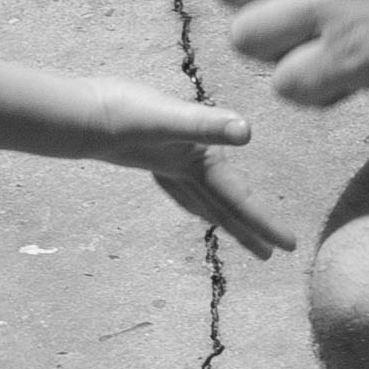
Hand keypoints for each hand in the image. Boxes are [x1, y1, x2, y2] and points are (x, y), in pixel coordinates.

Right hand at [60, 84, 288, 257]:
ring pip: (201, 197)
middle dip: (247, 231)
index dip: (266, 223)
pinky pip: (182, 178)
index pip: (239, 201)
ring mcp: (165, 162)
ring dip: (221, 214)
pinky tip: (189, 178)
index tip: (291, 247)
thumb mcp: (168, 117)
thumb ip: (206, 124)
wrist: (76, 114)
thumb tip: (247, 131)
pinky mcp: (152, 148)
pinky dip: (193, 187)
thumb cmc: (122, 113)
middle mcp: (182, 171)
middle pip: (222, 209)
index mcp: (195, 167)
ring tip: (235, 226)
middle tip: (270, 254)